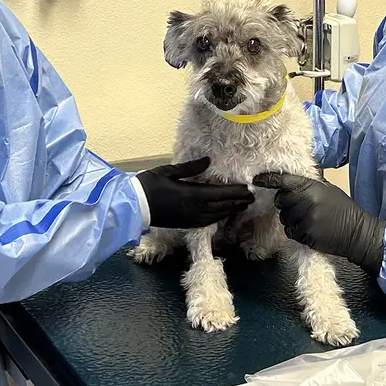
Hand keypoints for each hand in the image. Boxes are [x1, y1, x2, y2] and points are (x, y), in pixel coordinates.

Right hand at [138, 158, 253, 228]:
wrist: (134, 206)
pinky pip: (208, 222)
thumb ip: (191, 167)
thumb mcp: (169, 171)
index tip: (249, 189)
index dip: (236, 192)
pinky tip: (223, 214)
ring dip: (231, 210)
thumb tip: (208, 161)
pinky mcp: (186, 224)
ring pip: (217, 216)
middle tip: (251, 198)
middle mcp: (195, 209)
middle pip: (223, 206)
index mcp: (192, 195)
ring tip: (242, 206)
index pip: (221, 194)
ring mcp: (191, 219)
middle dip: (238, 202)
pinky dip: (219, 217)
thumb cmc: (149, 185)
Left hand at [253, 172, 385, 272]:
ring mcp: (306, 220)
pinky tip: (310, 229)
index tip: (256, 179)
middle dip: (285, 203)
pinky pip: (290, 232)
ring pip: (284, 218)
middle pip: (280, 201)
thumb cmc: (343, 209)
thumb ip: (309, 184)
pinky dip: (296, 231)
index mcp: (312, 187)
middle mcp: (307, 202)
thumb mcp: (328, 189)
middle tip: (300, 206)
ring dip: (291, 219)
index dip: (268, 180)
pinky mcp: (306, 235)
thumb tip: (291, 179)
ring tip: (309, 219)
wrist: (357, 232)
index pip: (284, 181)